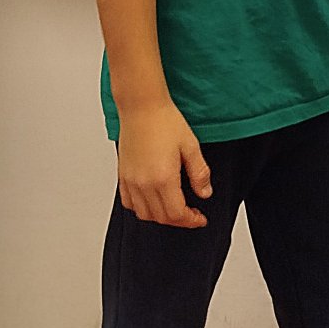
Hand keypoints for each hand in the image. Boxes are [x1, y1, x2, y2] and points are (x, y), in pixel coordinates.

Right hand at [117, 101, 212, 226]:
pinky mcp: (123, 175)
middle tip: (192, 213)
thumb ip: (199, 173)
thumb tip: (205, 193)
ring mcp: (131, 180)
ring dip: (160, 216)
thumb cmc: (165, 121)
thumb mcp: (191, 146)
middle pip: (161, 218)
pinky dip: (141, 208)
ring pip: (144, 214)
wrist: (142, 107)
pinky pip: (129, 202)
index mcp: (163, 178)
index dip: (191, 221)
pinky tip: (153, 200)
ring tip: (174, 207)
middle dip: (179, 220)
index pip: (176, 214)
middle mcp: (144, 184)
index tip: (200, 218)